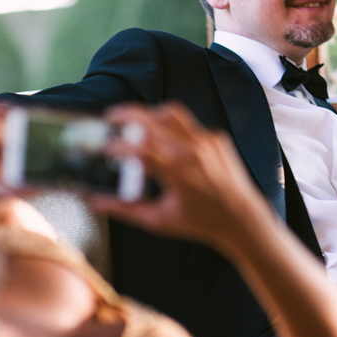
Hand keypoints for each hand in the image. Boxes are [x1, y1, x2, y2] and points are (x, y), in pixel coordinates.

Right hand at [93, 102, 257, 245]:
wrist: (240, 217)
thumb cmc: (199, 222)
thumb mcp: (158, 220)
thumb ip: (124, 210)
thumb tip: (95, 202)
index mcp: (178, 172)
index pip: (140, 148)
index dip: (118, 145)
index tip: (105, 146)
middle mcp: (193, 151)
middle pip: (153, 119)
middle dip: (128, 114)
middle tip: (111, 116)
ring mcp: (207, 141)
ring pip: (172, 113)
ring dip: (150, 114)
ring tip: (135, 122)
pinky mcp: (217, 138)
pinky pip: (189, 125)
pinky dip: (172, 128)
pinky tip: (164, 141)